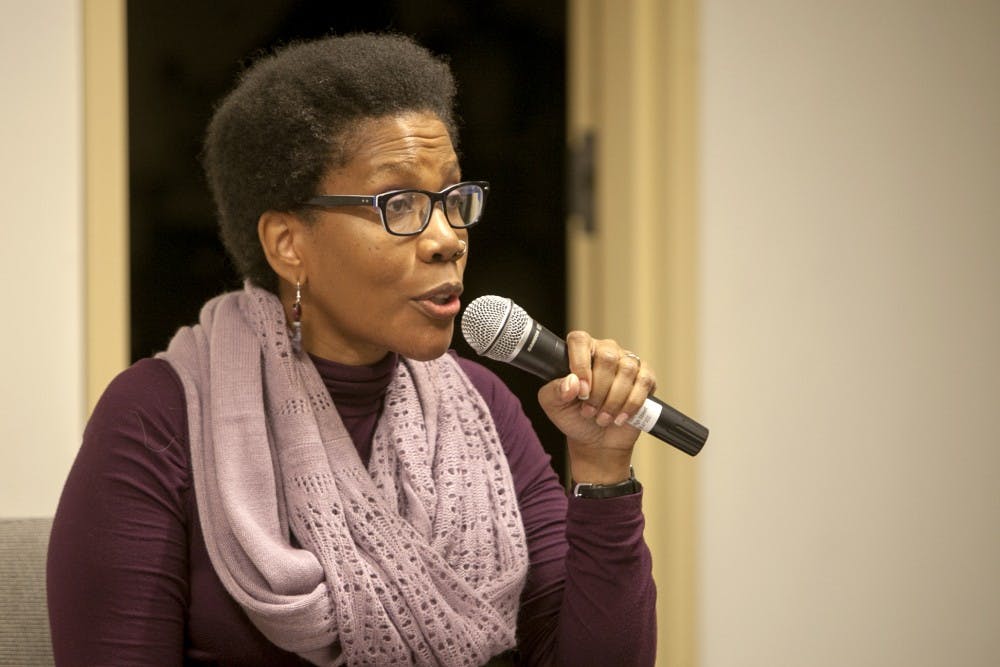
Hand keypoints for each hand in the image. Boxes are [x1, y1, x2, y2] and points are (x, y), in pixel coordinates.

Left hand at [536, 331, 657, 483]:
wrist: (597, 441)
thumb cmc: (574, 417)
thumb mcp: (554, 406)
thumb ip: (555, 391)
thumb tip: (572, 382)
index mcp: (580, 351)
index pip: (579, 340)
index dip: (580, 365)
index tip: (581, 392)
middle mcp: (605, 351)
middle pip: (607, 357)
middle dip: (598, 390)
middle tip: (589, 410)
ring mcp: (627, 362)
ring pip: (626, 370)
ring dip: (613, 400)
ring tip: (602, 417)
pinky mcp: (646, 377)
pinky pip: (644, 382)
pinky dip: (631, 404)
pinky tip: (620, 417)